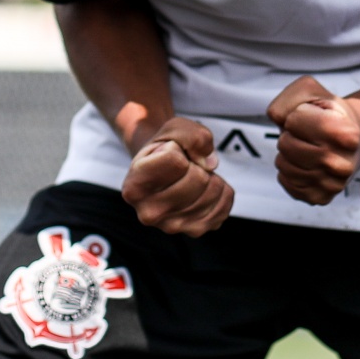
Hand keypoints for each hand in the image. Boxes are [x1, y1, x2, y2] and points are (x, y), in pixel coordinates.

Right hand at [121, 117, 233, 236]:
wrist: (164, 169)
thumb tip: (210, 164)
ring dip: (210, 176)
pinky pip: (226, 202)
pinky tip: (204, 189)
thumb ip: (193, 135)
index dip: (177, 148)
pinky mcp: (196, 230)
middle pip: (197, 178)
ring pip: (213, 190)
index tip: (168, 153)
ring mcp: (173, 226)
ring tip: (192, 177)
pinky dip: (222, 189)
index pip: (175, 160)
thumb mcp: (173, 128)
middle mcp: (149, 214)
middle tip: (184, 166)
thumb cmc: (166, 147)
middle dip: (196, 164)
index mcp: (134, 188)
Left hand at [267, 76, 359, 204]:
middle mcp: (343, 164)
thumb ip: (288, 100)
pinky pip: (285, 182)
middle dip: (290, 134)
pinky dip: (289, 169)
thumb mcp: (311, 90)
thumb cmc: (329, 111)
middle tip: (308, 134)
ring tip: (308, 147)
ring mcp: (333, 185)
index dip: (297, 115)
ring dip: (288, 152)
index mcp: (346, 134)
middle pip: (285, 145)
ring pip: (282, 165)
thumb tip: (280, 122)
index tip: (313, 117)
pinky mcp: (321, 198)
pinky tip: (306, 163)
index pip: (293, 121)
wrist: (357, 138)